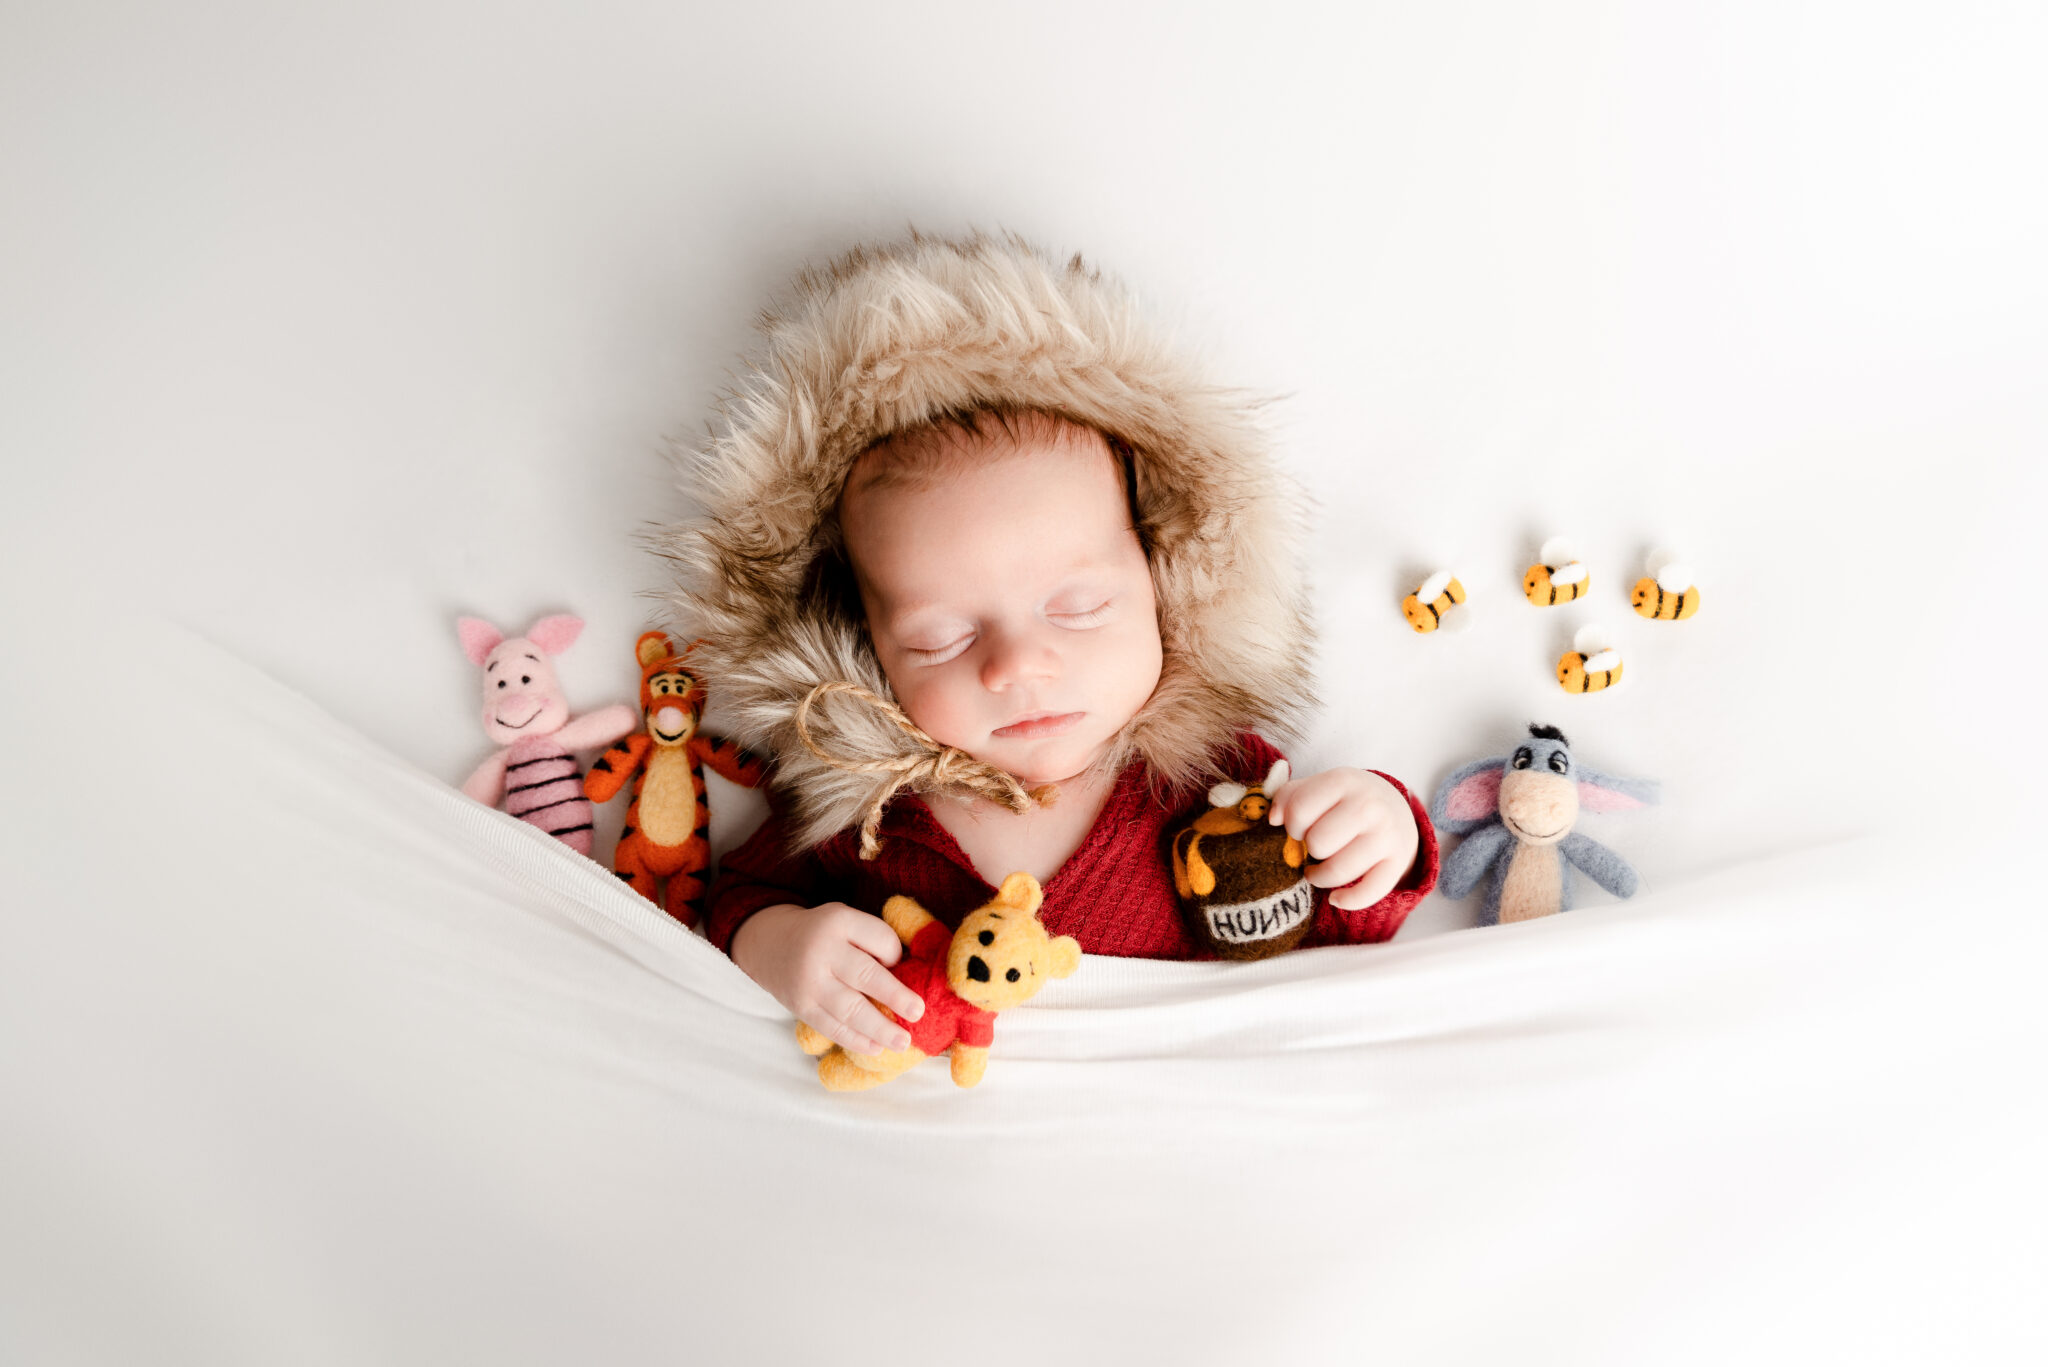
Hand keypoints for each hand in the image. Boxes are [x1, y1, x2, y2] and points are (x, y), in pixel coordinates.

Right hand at [730, 902, 926, 1054]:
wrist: (769, 942)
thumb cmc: (822, 933)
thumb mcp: (845, 920)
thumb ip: (872, 940)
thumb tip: (908, 978)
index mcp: (839, 921)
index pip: (880, 939)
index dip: (895, 955)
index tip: (900, 965)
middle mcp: (822, 951)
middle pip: (865, 976)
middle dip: (895, 997)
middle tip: (918, 1013)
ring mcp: (809, 982)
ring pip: (848, 1009)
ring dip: (879, 1028)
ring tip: (902, 1042)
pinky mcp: (801, 1007)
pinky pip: (831, 1027)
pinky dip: (855, 1040)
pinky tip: (876, 1048)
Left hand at [1266, 767, 1419, 910]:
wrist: (1395, 808)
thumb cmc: (1345, 800)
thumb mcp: (1320, 787)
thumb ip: (1289, 796)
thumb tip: (1274, 819)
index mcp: (1344, 781)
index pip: (1299, 810)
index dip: (1292, 826)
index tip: (1301, 828)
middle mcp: (1369, 806)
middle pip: (1318, 843)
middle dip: (1308, 849)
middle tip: (1315, 847)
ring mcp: (1387, 835)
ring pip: (1338, 871)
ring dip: (1320, 877)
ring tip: (1318, 871)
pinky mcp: (1398, 862)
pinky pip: (1368, 893)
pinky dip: (1347, 901)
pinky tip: (1335, 898)